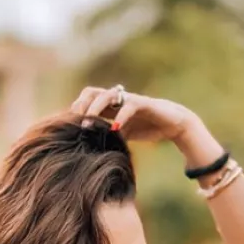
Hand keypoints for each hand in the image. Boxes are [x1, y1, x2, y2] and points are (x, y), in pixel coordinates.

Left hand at [70, 85, 199, 144]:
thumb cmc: (148, 128)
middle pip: (92, 92)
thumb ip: (109, 138)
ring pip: (107, 95)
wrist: (174, 124)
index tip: (69, 125)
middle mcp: (117, 100)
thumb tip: (90, 151)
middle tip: (75, 121)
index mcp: (110, 106)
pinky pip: (129, 105)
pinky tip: (115, 129)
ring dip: (95, 108)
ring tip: (88, 122)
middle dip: (81, 105)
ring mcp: (129, 99)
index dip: (77, 110)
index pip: (87, 101)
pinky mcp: (144, 103)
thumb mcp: (124, 135)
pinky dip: (121, 116)